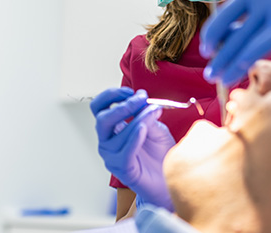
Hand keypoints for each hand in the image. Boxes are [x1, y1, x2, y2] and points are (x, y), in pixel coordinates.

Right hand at [90, 88, 174, 210]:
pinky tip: (144, 129)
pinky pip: (124, 151)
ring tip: (154, 112)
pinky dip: (134, 137)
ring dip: (137, 119)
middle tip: (141, 98)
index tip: (130, 91)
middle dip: (123, 105)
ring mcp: (112, 156)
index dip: (111, 96)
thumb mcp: (155, 127)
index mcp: (112, 128)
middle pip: (102, 119)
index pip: (99, 107)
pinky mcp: (121, 169)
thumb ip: (146, 115)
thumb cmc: (161, 153)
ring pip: (116, 133)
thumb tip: (142, 100)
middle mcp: (107, 141)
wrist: (171, 178)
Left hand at [200, 0, 270, 84]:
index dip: (214, 32)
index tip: (207, 51)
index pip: (227, 10)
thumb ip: (260, 15)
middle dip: (217, 52)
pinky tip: (238, 73)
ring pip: (244, 38)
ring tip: (218, 78)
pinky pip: (263, 44)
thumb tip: (231, 38)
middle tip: (208, 72)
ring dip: (229, 61)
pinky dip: (247, 60)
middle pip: (232, 25)